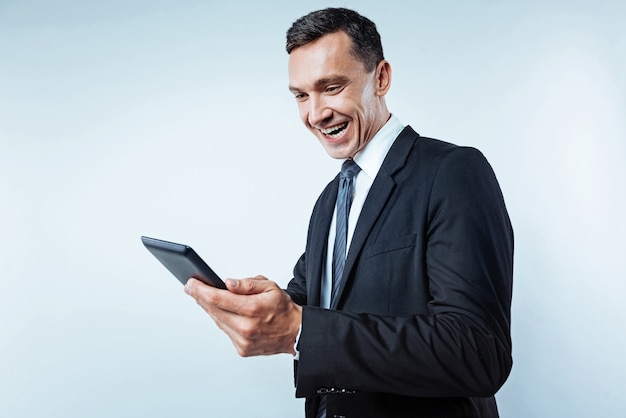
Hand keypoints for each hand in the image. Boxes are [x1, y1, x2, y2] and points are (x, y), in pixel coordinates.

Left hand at [184, 276, 301, 356]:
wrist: (295, 333)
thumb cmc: (283, 309)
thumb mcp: (270, 287)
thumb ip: (247, 284)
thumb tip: (228, 283)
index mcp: (252, 309)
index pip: (218, 298)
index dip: (201, 290)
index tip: (191, 283)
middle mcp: (246, 327)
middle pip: (214, 310)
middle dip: (200, 297)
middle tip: (191, 288)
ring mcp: (243, 340)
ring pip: (218, 321)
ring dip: (209, 309)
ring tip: (203, 297)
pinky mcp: (242, 349)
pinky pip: (225, 331)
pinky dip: (222, 320)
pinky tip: (220, 311)